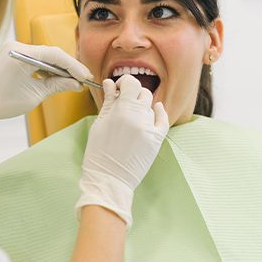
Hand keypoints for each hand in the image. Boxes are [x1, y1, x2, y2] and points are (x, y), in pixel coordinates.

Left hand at [0, 41, 91, 156]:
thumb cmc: (2, 102)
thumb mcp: (34, 95)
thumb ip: (57, 85)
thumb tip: (77, 84)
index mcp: (21, 53)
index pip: (54, 54)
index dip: (73, 66)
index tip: (86, 76)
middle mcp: (16, 46)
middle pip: (50, 53)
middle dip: (67, 67)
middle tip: (82, 79)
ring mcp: (12, 50)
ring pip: (43, 56)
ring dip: (57, 68)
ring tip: (72, 81)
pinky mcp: (11, 56)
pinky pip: (33, 59)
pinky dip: (45, 69)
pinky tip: (56, 79)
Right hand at [76, 75, 168, 226]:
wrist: (108, 179)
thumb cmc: (98, 152)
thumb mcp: (99, 124)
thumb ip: (108, 101)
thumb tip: (110, 83)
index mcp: (122, 110)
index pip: (131, 83)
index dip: (124, 82)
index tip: (118, 89)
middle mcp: (138, 117)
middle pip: (142, 92)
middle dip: (132, 93)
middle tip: (122, 100)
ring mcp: (149, 128)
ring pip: (149, 106)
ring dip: (140, 106)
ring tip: (130, 115)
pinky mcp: (157, 140)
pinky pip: (163, 120)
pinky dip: (160, 112)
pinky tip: (156, 108)